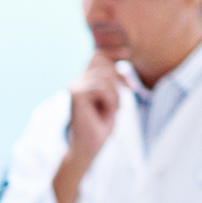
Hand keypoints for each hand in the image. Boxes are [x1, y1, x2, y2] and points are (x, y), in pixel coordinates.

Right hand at [54, 52, 125, 202]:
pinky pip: (102, 88)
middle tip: (116, 102)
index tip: (126, 68)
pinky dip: (111, 101)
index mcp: (83, 80)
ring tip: (112, 110)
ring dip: (115, 95)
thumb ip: (113, 78)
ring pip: (104, 75)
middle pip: (102, 61)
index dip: (113, 57)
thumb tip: (122, 56)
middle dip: (116, 78)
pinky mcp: (76, 94)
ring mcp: (74, 86)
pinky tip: (106, 112)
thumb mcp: (113, 97)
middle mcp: (76, 80)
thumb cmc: (101, 125)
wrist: (89, 146)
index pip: (98, 56)